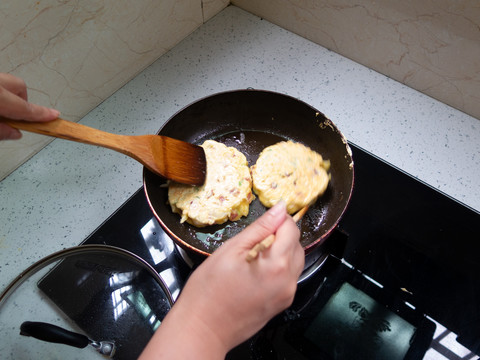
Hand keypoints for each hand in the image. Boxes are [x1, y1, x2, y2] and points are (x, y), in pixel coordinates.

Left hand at [0, 73, 58, 139]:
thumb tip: (13, 133)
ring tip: (2, 108)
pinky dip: (0, 91)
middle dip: (21, 101)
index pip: (26, 108)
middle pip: (19, 86)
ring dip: (7, 95)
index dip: (42, 114)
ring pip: (6, 81)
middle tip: (15, 115)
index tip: (54, 115)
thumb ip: (0, 130)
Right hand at [140, 201, 303, 358]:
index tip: (265, 218)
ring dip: (280, 251)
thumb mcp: (231, 251)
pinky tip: (255, 269)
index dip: (279, 218)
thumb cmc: (209, 292)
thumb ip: (260, 228)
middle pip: (296, 245)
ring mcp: (285, 296)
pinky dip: (277, 267)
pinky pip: (287, 278)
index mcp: (277, 266)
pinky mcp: (280, 305)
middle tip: (254, 237)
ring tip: (253, 254)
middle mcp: (288, 283)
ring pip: (294, 262)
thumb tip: (279, 209)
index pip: (291, 230)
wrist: (202, 329)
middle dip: (280, 235)